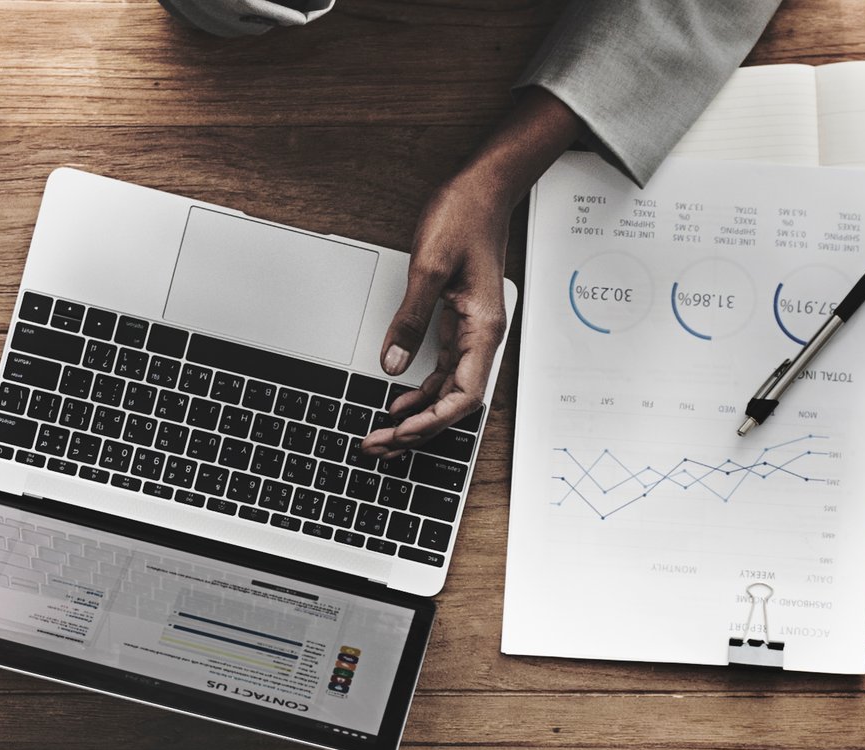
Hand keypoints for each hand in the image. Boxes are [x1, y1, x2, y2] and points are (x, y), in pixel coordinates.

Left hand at [365, 86, 581, 454]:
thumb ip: (410, 319)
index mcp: (483, 328)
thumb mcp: (429, 267)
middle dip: (418, 428)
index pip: (463, 395)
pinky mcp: (458, 324)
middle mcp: (481, 337)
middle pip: (453, 401)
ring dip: (416, 414)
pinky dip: (420, 390)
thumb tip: (393, 363)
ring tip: (384, 433)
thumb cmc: (465, 218)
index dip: (432, 420)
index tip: (401, 432)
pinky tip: (398, 402)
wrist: (482, 190)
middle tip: (381, 444)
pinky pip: (441, 370)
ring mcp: (470, 333)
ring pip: (446, 390)